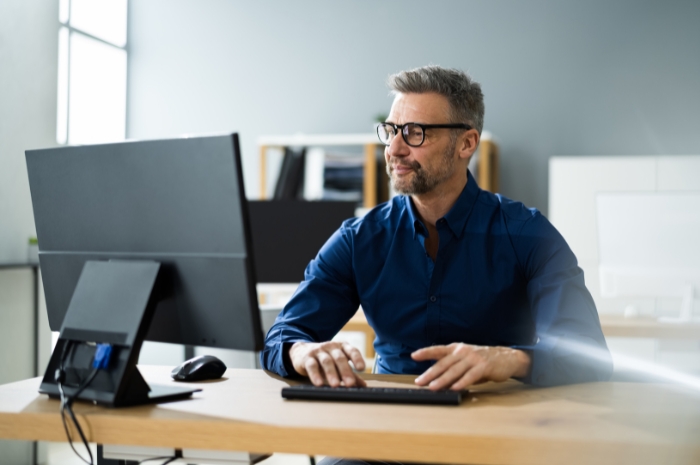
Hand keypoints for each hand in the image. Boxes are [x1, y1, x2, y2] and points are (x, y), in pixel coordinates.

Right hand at [288, 341, 366, 387]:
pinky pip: (312, 366)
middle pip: (339, 357)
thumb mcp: (338, 364)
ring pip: (326, 361)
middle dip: (345, 371)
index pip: (352, 350)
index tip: (361, 368)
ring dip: (331, 373)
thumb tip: (363, 385)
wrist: (302, 351)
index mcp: (342, 347)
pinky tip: (318, 383)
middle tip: (350, 383)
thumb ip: (350, 373)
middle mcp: (331, 347)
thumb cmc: (325, 358)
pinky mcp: (307, 357)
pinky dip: (315, 375)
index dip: (357, 358)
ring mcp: (319, 351)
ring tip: (335, 385)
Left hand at [411, 343, 530, 390]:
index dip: (425, 352)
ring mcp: (473, 358)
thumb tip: (437, 381)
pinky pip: (470, 376)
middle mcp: (463, 352)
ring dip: (442, 380)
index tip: (414, 355)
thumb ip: (453, 368)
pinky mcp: (484, 367)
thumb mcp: (465, 360)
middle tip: (420, 382)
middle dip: (430, 373)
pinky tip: (455, 388)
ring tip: (433, 387)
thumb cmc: (482, 360)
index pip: (438, 350)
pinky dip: (461, 382)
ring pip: (454, 370)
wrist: (506, 358)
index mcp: (457, 348)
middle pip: (443, 363)